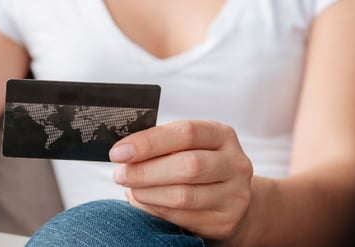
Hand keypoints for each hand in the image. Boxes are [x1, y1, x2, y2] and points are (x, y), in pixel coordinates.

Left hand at [109, 120, 253, 242]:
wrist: (232, 200)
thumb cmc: (200, 166)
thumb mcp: (188, 147)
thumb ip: (162, 145)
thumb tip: (124, 152)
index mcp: (221, 135)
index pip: (186, 133)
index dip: (149, 142)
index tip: (120, 152)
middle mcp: (234, 163)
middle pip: (187, 166)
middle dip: (145, 171)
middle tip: (120, 174)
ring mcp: (234, 194)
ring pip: (184, 195)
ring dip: (148, 193)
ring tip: (131, 189)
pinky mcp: (224, 221)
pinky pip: (182, 217)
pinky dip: (157, 209)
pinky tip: (146, 202)